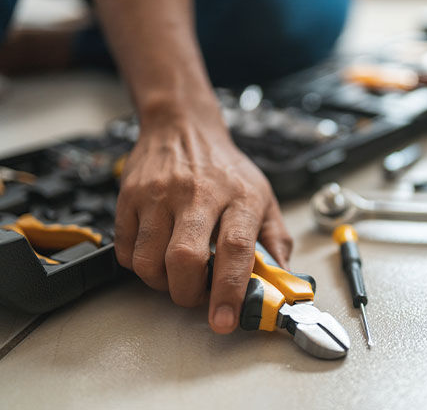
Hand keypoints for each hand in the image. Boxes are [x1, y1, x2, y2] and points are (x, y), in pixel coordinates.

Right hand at [114, 103, 291, 333]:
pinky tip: (156, 254)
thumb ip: (276, 239)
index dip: (230, 290)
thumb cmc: (226, 168)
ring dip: (162, 284)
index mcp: (240, 196)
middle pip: (185, 259)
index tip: (226, 320)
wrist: (183, 126)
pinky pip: (125, 250)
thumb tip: (281, 281)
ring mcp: (159, 194)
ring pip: (148, 261)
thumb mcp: (264, 196)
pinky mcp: (129, 197)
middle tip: (197, 297)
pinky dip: (139, 266)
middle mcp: (198, 193)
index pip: (235, 248)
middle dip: (188, 294)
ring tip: (176, 275)